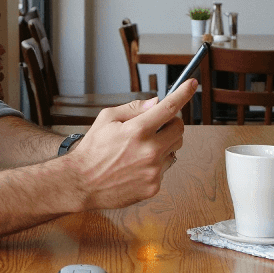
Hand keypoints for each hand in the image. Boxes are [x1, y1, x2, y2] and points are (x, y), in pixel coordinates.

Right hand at [65, 79, 194, 210]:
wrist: (81, 183)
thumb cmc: (92, 150)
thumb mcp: (107, 119)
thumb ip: (133, 109)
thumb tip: (156, 103)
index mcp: (137, 130)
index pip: (169, 107)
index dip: (183, 93)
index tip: (192, 85)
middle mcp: (149, 150)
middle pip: (179, 129)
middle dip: (170, 124)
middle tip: (155, 126)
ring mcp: (153, 170)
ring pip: (174, 149)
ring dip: (164, 144)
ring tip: (140, 149)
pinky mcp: (154, 186)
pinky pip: (165, 168)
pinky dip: (156, 164)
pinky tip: (136, 165)